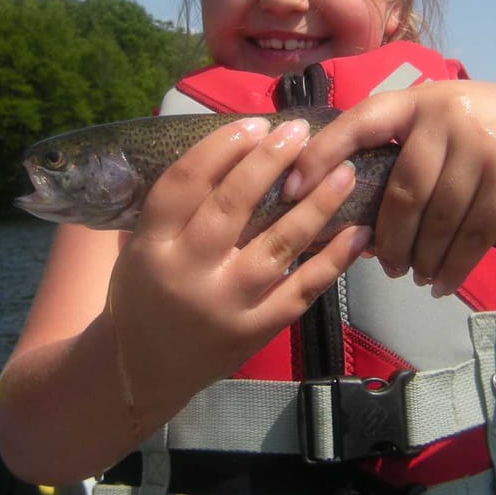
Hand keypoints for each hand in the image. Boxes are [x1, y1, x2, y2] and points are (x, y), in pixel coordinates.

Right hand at [105, 116, 371, 429]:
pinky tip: (357, 233)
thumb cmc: (142, 294)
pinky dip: (333, 261)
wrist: (140, 370)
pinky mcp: (256, 330)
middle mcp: (188, 273)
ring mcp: (227, 305)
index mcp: (152, 246)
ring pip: (278, 245)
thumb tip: (223, 143)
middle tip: (301, 132)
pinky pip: (302, 290)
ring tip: (344, 172)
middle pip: (233, 206)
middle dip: (271, 162)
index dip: (221, 148)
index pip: (184, 184)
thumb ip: (171, 204)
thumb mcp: (138, 246)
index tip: (254, 123)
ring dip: (315, 205)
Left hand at [285, 81, 495, 298]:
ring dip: (420, 259)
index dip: (320, 155)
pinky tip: (441, 284)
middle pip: (401, 192)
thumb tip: (340, 202)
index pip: (358, 122)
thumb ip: (404, 147)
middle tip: (383, 265)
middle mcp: (448, 115)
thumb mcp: (448, 121)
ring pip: (436, 220)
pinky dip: (452, 267)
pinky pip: (471, 236)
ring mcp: (483, 145)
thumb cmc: (493, 134)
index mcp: (419, 99)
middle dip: (387, 238)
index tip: (289, 191)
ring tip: (413, 276)